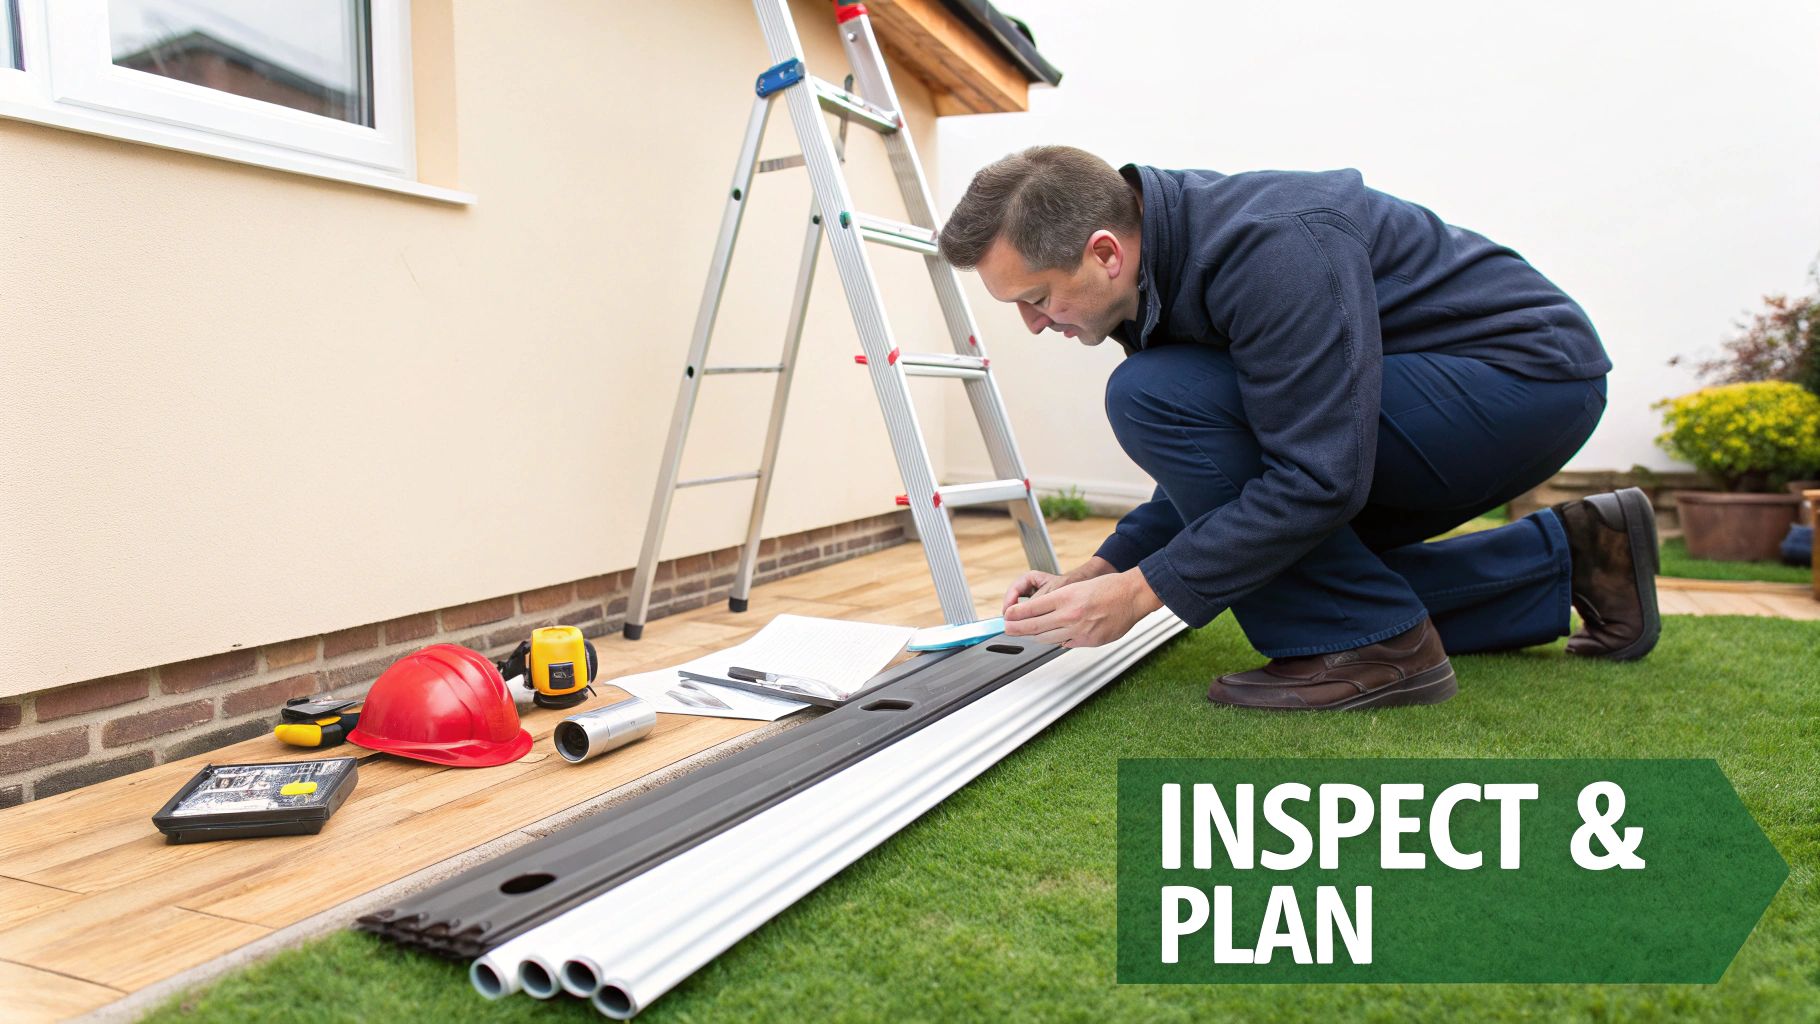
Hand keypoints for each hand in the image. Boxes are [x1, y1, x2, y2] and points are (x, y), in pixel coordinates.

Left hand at [1002, 567, 1163, 648]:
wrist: (1132, 596)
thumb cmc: (1108, 588)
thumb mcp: (1077, 588)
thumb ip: (1058, 602)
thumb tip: (1040, 615)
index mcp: (1066, 597)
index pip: (1032, 609)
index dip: (1016, 614)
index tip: (1008, 616)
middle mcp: (1070, 615)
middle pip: (1034, 626)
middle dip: (1016, 629)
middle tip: (1007, 629)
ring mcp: (1079, 630)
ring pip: (1047, 638)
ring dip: (1035, 636)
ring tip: (1028, 632)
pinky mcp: (1089, 641)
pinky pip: (1066, 644)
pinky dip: (1059, 640)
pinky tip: (1056, 635)